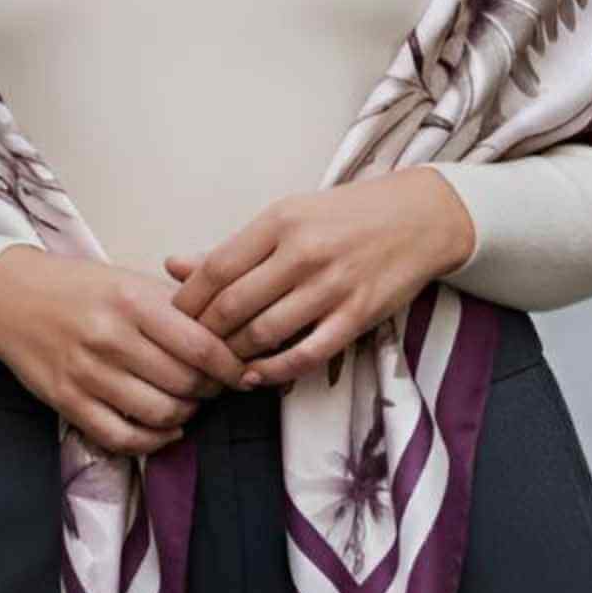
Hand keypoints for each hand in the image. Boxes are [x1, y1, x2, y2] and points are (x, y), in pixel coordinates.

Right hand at [0, 245, 250, 456]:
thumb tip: (230, 335)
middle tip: (215, 386)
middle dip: (210, 390)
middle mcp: (110, 337)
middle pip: (184, 383)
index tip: (242, 372)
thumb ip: (177, 305)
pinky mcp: (67, 401)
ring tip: (189, 403)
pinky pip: (122, 437)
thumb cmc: (82, 288)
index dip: (231, 366)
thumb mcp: (131, 279)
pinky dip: (153, 441)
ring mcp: (86, 373)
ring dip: (185, 415)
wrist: (13, 297)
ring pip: (159, 414)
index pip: (200, 346)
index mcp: (132, 301)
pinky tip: (165, 429)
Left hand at [163, 168, 475, 389]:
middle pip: (234, 306)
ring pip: (265, 334)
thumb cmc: (344, 216)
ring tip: (220, 364)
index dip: (187, 301)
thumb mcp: (287, 217)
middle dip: (205, 335)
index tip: (172, 320)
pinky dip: (274, 371)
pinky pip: (306, 354)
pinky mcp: (357, 316)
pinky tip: (256, 376)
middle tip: (191, 350)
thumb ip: (233, 248)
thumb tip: (173, 267)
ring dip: (235, 356)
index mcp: (281, 221)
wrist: (419, 217)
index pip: (216, 269)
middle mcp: (304, 252)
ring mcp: (332, 286)